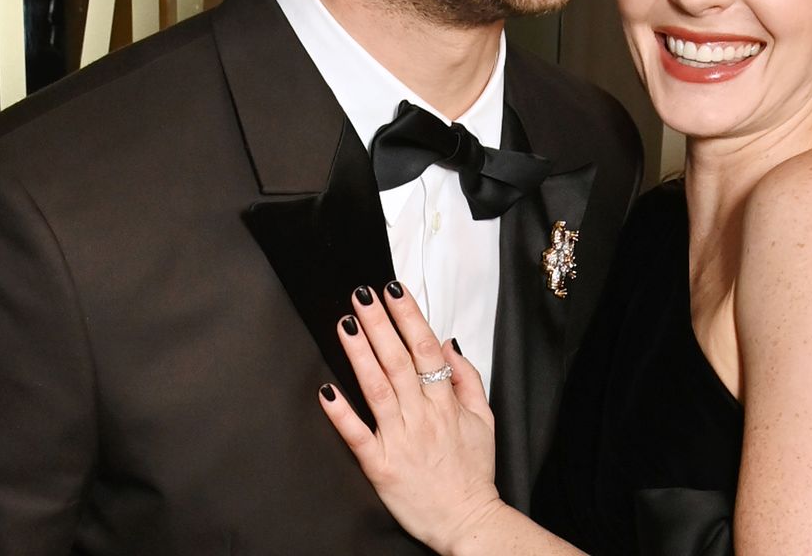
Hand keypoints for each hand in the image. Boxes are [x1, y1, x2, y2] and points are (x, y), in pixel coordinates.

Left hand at [319, 283, 503, 555]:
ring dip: (360, 353)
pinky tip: (326, 390)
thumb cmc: (474, 471)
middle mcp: (422, 414)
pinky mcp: (381, 466)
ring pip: (377, 388)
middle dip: (379, 323)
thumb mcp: (484, 418)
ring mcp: (401, 439)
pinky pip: (358, 436)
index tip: (393, 290)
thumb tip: (450, 343)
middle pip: (397, 359)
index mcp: (445, 401)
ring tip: (346, 324)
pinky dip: (342, 413)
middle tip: (362, 295)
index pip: (425, 347)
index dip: (408, 316)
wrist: (468, 521)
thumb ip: (467, 378)